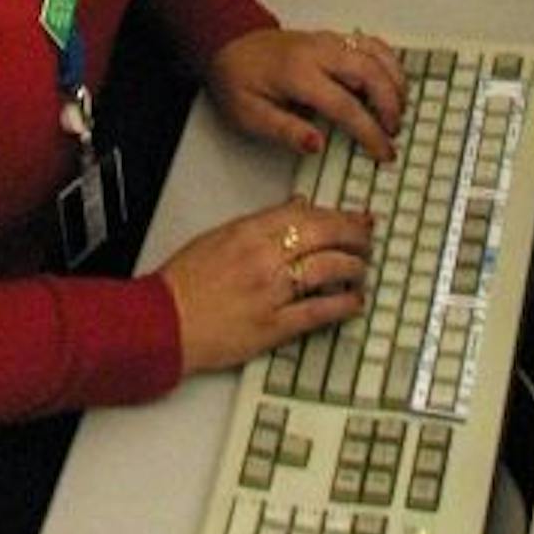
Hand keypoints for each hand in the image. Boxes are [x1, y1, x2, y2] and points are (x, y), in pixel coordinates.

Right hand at [160, 195, 374, 376]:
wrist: (165, 322)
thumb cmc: (186, 282)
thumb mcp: (220, 237)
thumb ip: (262, 221)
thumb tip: (297, 207)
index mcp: (249, 232)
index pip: (306, 213)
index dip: (338, 214)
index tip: (355, 216)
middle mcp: (263, 258)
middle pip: (324, 236)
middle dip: (355, 235)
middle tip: (368, 239)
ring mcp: (270, 293)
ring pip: (327, 270)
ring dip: (353, 268)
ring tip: (362, 270)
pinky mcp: (273, 327)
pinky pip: (318, 312)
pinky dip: (343, 306)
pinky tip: (355, 302)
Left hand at [206, 25, 406, 163]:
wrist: (229, 43)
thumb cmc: (238, 80)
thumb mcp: (249, 115)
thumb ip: (284, 130)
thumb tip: (318, 145)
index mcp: (297, 74)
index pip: (345, 105)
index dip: (369, 132)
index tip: (383, 152)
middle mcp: (318, 52)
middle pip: (370, 73)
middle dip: (390, 105)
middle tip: (394, 133)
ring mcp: (328, 41)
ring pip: (375, 53)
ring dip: (394, 82)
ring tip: (399, 111)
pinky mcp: (332, 38)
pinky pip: (370, 42)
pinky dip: (388, 61)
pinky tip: (392, 82)